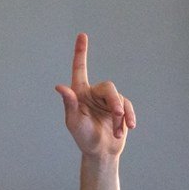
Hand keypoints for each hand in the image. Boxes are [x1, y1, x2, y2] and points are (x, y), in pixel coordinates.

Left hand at [55, 33, 135, 158]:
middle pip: (108, 88)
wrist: (101, 153)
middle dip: (114, 102)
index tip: (82, 35)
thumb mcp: (74, 123)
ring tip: (116, 132)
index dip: (81, 52)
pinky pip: (128, 108)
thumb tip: (60, 87)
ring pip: (119, 99)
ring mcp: (108, 101)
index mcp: (80, 93)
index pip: (80, 69)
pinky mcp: (121, 109)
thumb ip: (69, 104)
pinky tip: (128, 128)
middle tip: (117, 116)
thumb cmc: (83, 138)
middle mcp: (94, 94)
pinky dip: (128, 118)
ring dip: (120, 117)